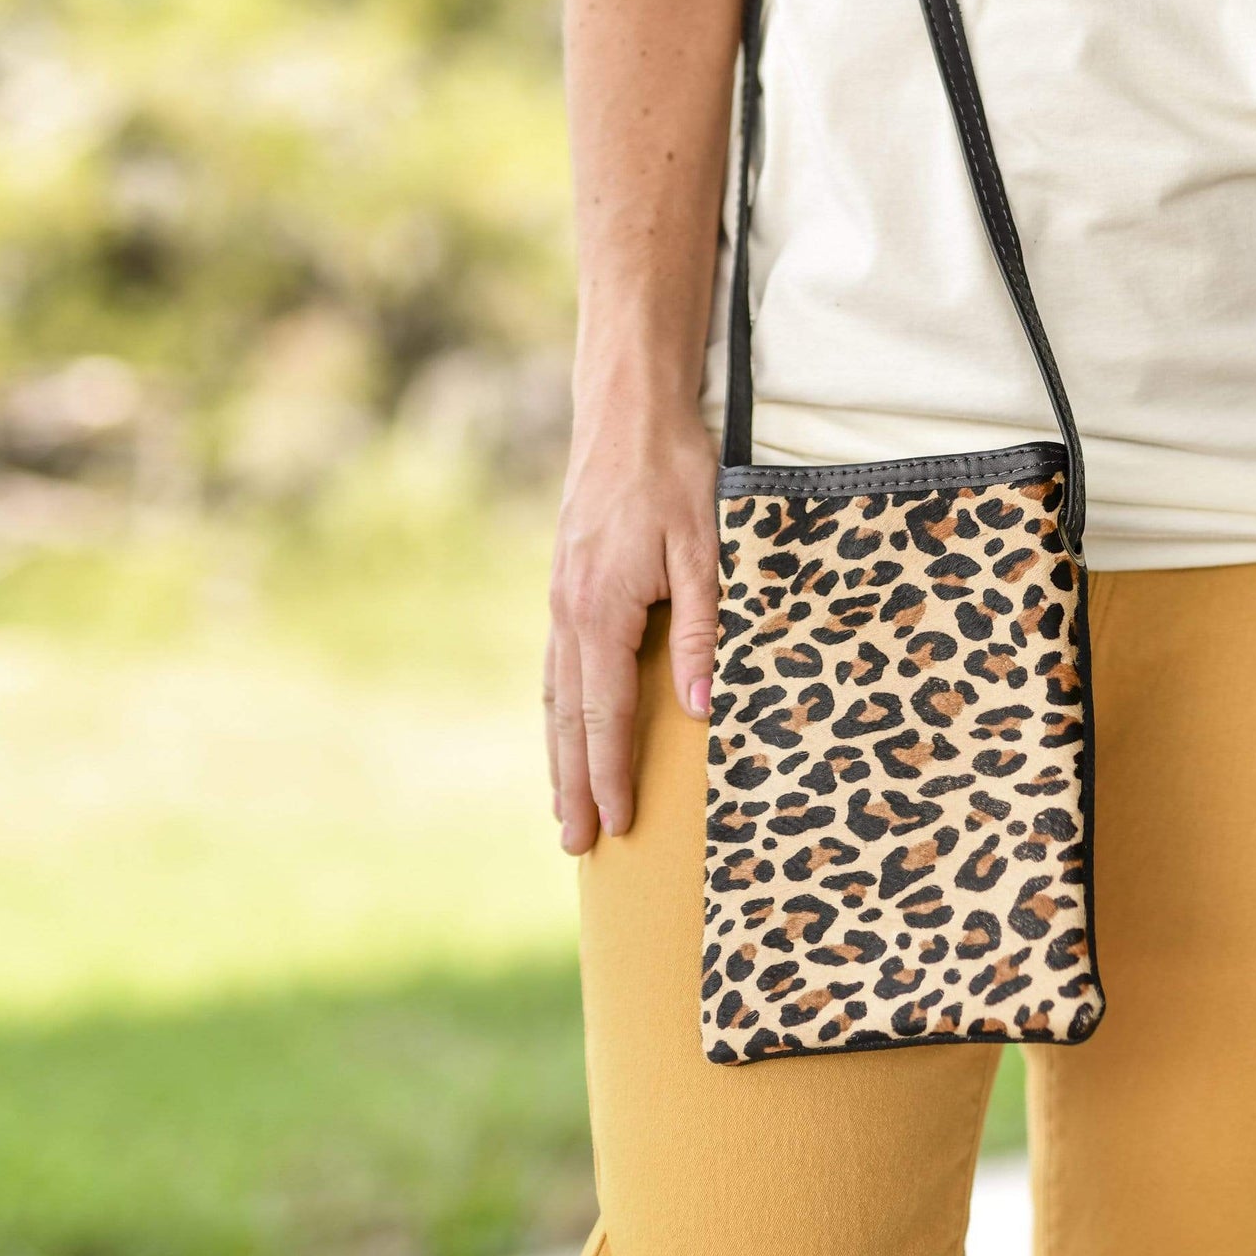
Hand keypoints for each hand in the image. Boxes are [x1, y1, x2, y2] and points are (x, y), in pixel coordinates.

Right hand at [545, 406, 718, 854]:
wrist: (627, 410)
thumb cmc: (672, 474)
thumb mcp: (701, 552)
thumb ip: (698, 632)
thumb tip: (697, 708)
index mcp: (599, 613)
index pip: (603, 716)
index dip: (609, 775)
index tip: (615, 826)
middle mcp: (568, 613)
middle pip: (568, 719)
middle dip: (574, 784)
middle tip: (578, 845)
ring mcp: (560, 598)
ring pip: (554, 695)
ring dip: (560, 754)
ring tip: (563, 805)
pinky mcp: (565, 583)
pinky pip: (556, 663)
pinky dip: (558, 709)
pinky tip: (565, 727)